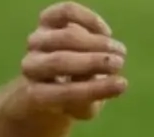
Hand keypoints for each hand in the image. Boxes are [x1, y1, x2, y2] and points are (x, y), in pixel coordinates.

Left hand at [21, 2, 127, 119]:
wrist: (55, 76)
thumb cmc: (74, 97)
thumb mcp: (85, 108)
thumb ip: (93, 99)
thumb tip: (116, 82)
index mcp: (37, 94)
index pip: (62, 93)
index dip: (94, 89)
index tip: (122, 84)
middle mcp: (31, 66)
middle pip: (61, 61)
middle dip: (95, 62)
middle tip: (120, 64)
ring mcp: (36, 41)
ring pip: (67, 36)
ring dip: (98, 43)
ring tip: (120, 51)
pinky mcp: (45, 20)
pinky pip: (67, 13)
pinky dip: (90, 20)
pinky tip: (106, 32)